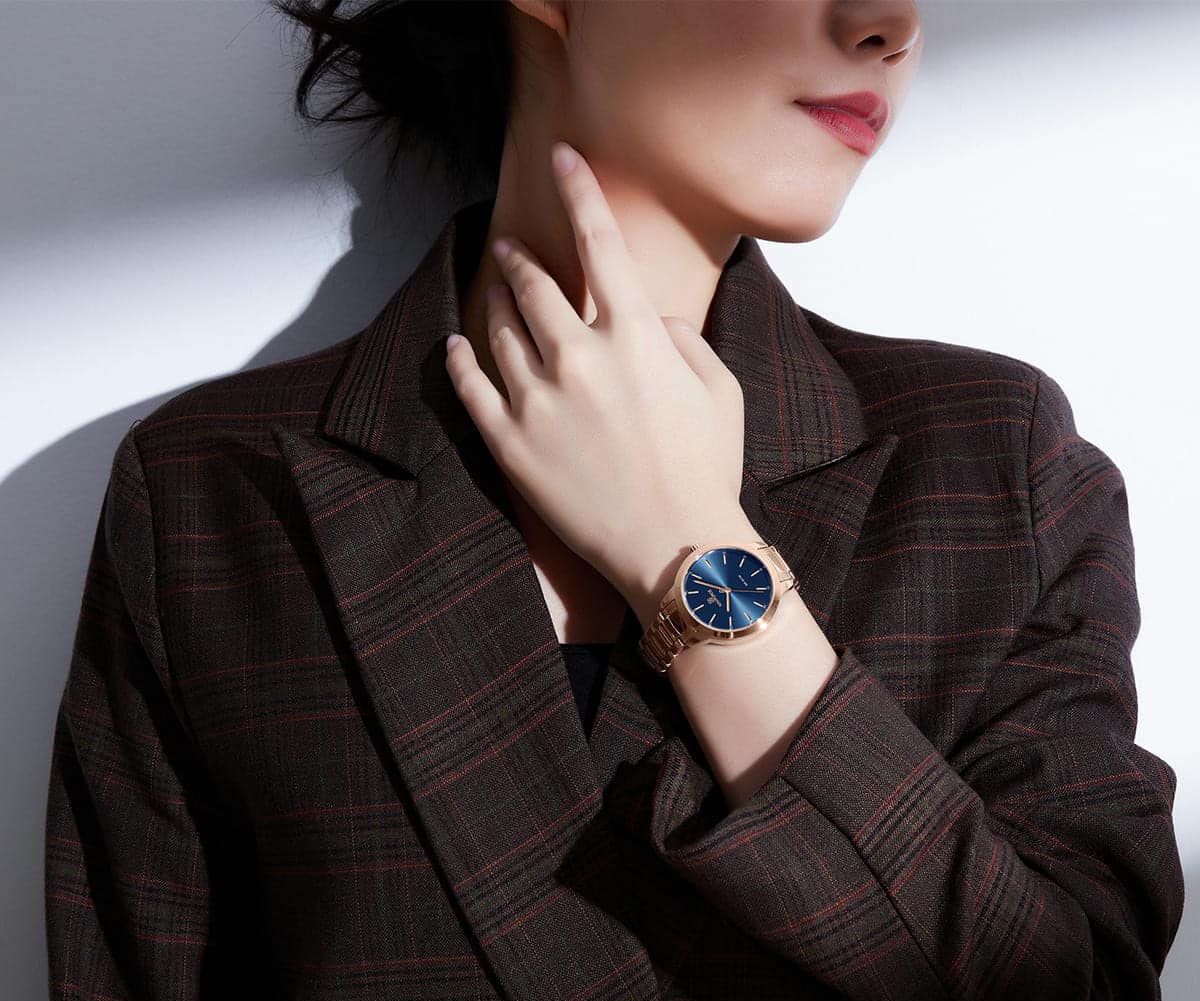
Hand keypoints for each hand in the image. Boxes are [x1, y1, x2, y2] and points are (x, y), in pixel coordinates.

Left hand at [443, 140, 747, 602]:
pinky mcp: (509, 444)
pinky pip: (471, 387)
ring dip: (495, 301)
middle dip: (520, 258)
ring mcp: (537, 400)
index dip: (579, 191)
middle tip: (510, 248)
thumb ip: (686, 340)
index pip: (600, 243)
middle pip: (535, 285)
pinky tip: (458, 344)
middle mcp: (580, 357)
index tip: (561, 156)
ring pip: (500, 329)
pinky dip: (461, 359)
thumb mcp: (722, 392)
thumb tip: (657, 321)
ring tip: (494, 289)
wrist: (676, 548)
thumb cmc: (708, 471)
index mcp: (636, 336)